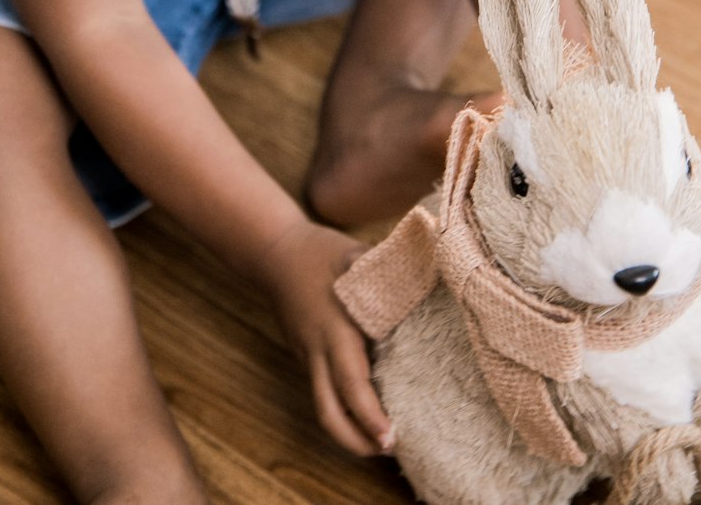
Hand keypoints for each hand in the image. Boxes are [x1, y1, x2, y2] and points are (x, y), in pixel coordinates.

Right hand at [257, 217, 395, 456]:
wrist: (273, 251)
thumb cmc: (320, 250)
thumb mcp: (355, 254)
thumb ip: (385, 272)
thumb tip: (427, 273)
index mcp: (334, 329)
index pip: (351, 382)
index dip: (370, 414)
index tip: (390, 437)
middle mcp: (318, 350)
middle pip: (330, 412)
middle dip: (357, 440)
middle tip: (389, 451)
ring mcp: (308, 356)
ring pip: (322, 408)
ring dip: (347, 433)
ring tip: (379, 442)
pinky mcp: (305, 356)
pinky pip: (321, 392)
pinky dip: (342, 410)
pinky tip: (365, 412)